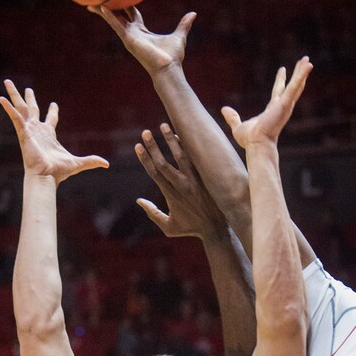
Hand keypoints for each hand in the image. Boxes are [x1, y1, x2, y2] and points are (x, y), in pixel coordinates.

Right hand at [0, 80, 108, 184]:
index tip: (53, 104)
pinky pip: (15, 117)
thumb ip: (91, 161)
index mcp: (49, 135)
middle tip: (28, 89)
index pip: (51, 120)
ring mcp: (29, 130)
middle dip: (30, 99)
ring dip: (14, 95)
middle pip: (33, 110)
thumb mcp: (78, 163)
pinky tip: (1, 98)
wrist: (46, 176)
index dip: (52, 111)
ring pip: (21, 108)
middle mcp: (37, 130)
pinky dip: (8, 108)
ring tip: (7, 82)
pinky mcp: (23, 132)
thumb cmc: (59, 172)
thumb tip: (107, 164)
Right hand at [88, 6, 195, 76]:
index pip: (132, 15)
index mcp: (143, 32)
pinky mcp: (128, 39)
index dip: (128, 5)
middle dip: (110, 7)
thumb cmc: (173, 56)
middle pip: (119, 16)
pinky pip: (116, 25)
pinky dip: (109, 16)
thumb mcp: (179, 35)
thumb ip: (184, 24)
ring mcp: (129, 36)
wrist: (169, 68)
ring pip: (113, 20)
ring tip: (91, 2)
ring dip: (103, 11)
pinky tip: (101, 7)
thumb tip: (193, 14)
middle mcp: (133, 34)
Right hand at [135, 125, 226, 239]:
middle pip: (164, 163)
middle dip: (153, 147)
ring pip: (181, 156)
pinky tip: (181, 135)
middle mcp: (182, 186)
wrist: (218, 230)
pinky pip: (196, 159)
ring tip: (163, 125)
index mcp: (171, 196)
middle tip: (145, 132)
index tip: (138, 146)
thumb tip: (138, 200)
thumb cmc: (192, 229)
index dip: (145, 159)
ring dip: (171, 140)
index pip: (154, 173)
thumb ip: (153, 213)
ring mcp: (195, 181)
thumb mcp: (169, 227)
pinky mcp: (206, 178)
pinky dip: (188, 147)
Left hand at [222, 57, 311, 150]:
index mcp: (273, 110)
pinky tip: (308, 66)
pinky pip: (295, 87)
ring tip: (308, 60)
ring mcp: (285, 105)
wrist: (257, 144)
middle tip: (304, 62)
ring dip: (303, 72)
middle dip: (298, 74)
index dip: (281, 81)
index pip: (278, 92)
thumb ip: (232, 117)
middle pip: (292, 87)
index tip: (283, 70)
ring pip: (296, 85)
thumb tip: (224, 109)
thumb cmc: (250, 140)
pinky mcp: (285, 104)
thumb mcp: (238, 126)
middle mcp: (281, 106)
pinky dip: (302, 76)